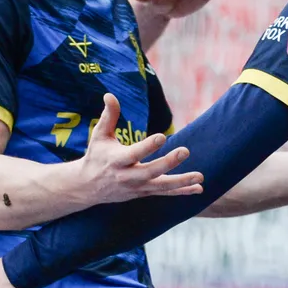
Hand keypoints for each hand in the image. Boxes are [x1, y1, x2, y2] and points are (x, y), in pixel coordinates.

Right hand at [78, 93, 204, 204]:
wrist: (87, 187)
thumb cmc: (96, 155)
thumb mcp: (99, 135)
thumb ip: (108, 116)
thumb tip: (110, 95)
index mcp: (116, 160)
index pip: (133, 153)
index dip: (147, 146)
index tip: (162, 136)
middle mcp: (127, 176)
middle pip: (150, 171)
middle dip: (168, 162)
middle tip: (186, 150)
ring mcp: (137, 187)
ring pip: (161, 186)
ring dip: (181, 182)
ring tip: (200, 177)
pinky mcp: (144, 193)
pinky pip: (165, 193)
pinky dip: (182, 191)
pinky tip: (198, 188)